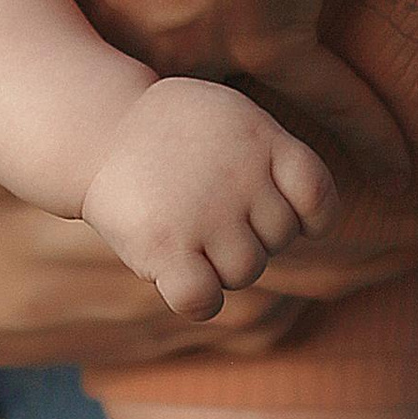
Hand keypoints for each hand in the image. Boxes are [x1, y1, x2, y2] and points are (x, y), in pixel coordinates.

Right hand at [81, 78, 339, 322]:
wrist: (100, 128)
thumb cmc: (176, 130)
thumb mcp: (234, 117)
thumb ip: (274, 160)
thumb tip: (313, 224)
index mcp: (263, 138)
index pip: (318, 198)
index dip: (306, 216)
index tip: (270, 207)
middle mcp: (240, 175)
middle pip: (278, 240)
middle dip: (249, 234)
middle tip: (207, 208)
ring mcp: (204, 212)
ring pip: (244, 272)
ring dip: (219, 263)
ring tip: (187, 230)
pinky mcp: (164, 246)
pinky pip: (203, 301)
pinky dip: (197, 299)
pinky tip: (178, 275)